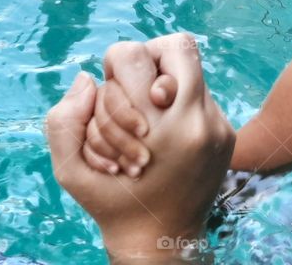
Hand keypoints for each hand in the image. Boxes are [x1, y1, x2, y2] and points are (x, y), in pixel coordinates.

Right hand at [46, 33, 234, 260]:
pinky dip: (178, 105)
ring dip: (163, 86)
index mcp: (167, 126)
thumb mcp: (71, 170)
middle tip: (137, 97)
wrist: (161, 242)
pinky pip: (200, 95)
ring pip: (190, 71)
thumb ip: (64, 120)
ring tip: (149, 122)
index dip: (126, 64)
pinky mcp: (227, 134)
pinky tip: (165, 137)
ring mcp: (220, 126)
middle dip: (148, 65)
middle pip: (179, 48)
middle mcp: (202, 121)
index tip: (124, 96)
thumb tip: (88, 78)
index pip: (148, 52)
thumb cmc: (112, 203)